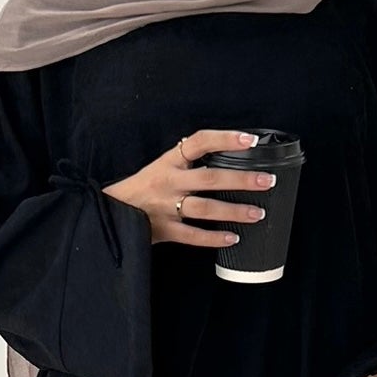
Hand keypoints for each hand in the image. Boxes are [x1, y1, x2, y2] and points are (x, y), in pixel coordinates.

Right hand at [101, 129, 278, 246]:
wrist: (109, 212)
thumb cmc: (142, 189)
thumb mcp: (161, 167)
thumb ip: (187, 164)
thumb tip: (227, 160)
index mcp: (169, 161)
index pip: (199, 142)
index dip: (225, 139)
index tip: (250, 139)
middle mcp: (169, 181)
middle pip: (210, 178)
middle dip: (242, 180)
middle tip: (267, 181)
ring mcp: (166, 206)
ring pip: (206, 208)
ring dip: (235, 211)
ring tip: (259, 214)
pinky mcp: (164, 230)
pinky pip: (194, 235)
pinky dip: (215, 238)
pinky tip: (233, 238)